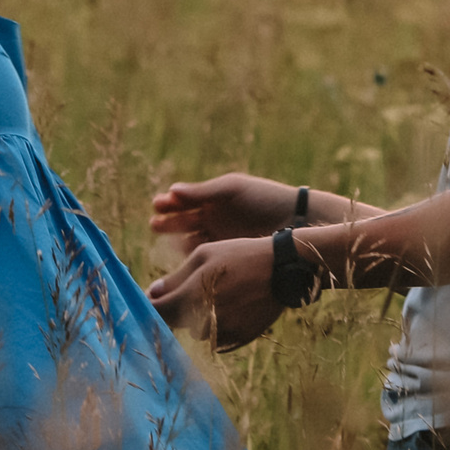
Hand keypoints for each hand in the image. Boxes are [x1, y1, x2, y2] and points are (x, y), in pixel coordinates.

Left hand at [147, 235, 284, 349]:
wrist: (282, 270)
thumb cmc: (239, 256)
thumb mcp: (204, 256)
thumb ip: (176, 278)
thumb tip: (153, 292)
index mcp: (191, 297)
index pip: (157, 312)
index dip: (151, 305)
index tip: (153, 297)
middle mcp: (204, 321)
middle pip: (176, 323)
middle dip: (176, 308)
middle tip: (191, 289)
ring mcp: (222, 333)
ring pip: (196, 331)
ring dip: (197, 317)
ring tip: (218, 293)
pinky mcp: (238, 339)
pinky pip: (216, 336)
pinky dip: (217, 324)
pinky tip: (232, 304)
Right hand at [150, 172, 301, 248]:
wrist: (295, 220)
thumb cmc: (264, 198)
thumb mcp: (233, 190)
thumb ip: (204, 192)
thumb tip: (172, 190)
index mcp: (214, 200)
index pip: (185, 202)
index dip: (170, 204)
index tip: (157, 205)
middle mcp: (213, 220)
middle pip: (184, 223)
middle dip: (168, 223)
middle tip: (155, 225)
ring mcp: (220, 239)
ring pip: (191, 242)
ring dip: (176, 242)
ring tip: (168, 244)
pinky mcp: (228, 256)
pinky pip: (205, 258)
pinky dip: (193, 259)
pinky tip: (185, 259)